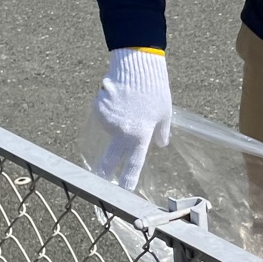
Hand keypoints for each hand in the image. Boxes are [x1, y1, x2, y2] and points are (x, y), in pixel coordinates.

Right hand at [90, 48, 172, 190]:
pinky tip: (119, 101)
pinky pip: (104, 118)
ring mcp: (107, 122)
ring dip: (115, 127)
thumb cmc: (155, 89)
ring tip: (129, 108)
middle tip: (98, 185)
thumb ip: (161, 132)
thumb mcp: (165, 113)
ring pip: (109, 132)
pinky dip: (110, 113)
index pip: (133, 165)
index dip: (127, 181)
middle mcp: (121, 133)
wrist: (135, 65)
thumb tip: (160, 145)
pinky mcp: (97, 109)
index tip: (121, 195)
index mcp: (140, 136)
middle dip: (103, 175)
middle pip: (109, 160)